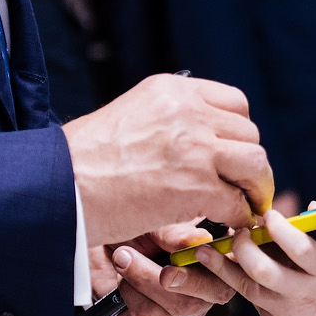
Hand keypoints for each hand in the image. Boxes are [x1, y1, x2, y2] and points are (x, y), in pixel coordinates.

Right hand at [66, 75, 273, 246]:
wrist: (59, 186)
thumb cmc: (82, 159)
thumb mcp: (129, 114)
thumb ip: (168, 119)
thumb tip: (197, 140)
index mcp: (172, 91)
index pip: (235, 104)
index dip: (238, 134)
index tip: (232, 155)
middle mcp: (189, 112)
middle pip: (249, 134)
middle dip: (248, 164)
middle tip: (242, 186)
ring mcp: (196, 148)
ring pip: (255, 164)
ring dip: (254, 188)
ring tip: (244, 206)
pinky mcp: (197, 187)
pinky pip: (238, 202)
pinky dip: (239, 217)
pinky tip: (227, 224)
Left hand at [90, 225, 233, 315]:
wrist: (105, 246)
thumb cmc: (139, 230)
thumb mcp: (158, 223)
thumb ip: (178, 234)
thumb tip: (200, 240)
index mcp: (217, 260)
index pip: (234, 271)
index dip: (221, 265)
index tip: (199, 251)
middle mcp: (206, 289)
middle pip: (209, 296)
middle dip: (175, 276)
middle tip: (143, 254)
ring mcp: (184, 310)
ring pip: (176, 308)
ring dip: (141, 280)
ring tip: (123, 258)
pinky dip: (129, 295)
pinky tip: (123, 280)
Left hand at [194, 205, 315, 315]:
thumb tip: (312, 204)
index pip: (298, 247)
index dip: (279, 228)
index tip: (266, 213)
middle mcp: (306, 293)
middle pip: (263, 270)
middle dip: (242, 248)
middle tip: (235, 232)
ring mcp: (289, 315)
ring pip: (248, 289)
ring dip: (224, 268)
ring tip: (206, 251)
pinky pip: (256, 304)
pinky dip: (244, 286)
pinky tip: (232, 272)